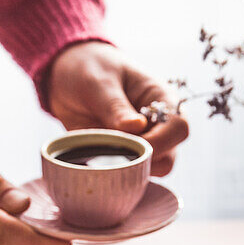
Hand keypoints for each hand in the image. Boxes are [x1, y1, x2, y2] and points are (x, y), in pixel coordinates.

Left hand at [46, 42, 188, 175]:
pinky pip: (125, 176)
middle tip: (109, 152)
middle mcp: (157, 125)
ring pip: (149, 171)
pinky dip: (111, 174)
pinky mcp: (121, 157)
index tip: (132, 144)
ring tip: (98, 153)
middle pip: (169, 157)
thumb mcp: (98, 82)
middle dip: (142, 161)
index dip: (161, 142)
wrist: (64, 78)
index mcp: (160, 99)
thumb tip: (137, 128)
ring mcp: (139, 143)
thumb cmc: (88, 68)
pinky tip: (92, 161)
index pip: (179, 127)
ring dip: (126, 170)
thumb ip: (115, 106)